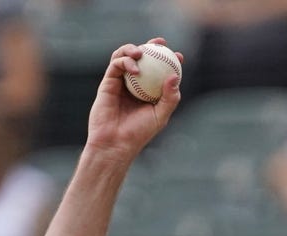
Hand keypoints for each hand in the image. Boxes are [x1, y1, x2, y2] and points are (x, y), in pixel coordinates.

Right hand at [85, 38, 183, 161]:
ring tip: (141, 52)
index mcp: (149, 91)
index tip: (178, 55)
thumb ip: (170, 97)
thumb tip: (175, 76)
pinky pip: (115, 65)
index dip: (169, 60)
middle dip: (151, 46)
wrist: (115, 142)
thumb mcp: (161, 115)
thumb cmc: (139, 133)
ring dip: (133, 49)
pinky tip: (134, 67)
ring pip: (126, 56)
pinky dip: (125, 62)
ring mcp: (120, 82)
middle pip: (142, 59)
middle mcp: (135, 84)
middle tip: (160, 43)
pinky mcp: (107, 82)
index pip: (160, 71)